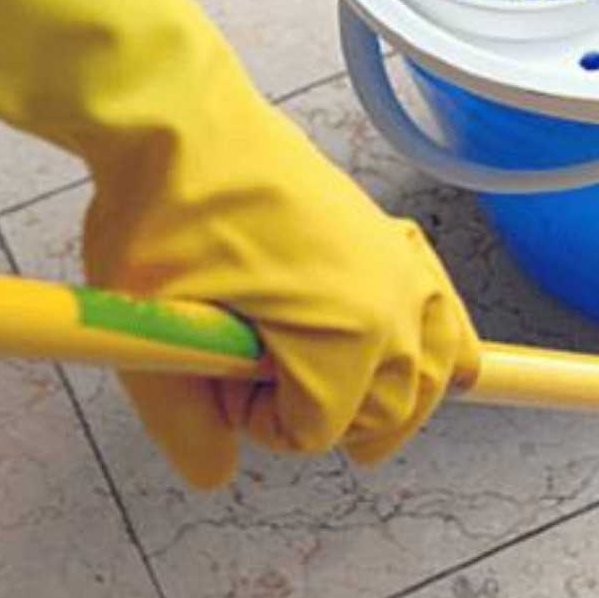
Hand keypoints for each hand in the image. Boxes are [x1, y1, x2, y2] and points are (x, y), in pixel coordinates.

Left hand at [86, 97, 478, 488]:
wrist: (186, 123)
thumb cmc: (168, 221)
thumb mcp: (155, 341)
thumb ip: (185, 426)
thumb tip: (215, 474)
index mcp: (344, 335)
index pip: (318, 432)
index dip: (261, 421)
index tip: (220, 379)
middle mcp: (392, 300)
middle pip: (395, 409)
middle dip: (336, 419)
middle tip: (265, 392)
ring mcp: (400, 260)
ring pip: (443, 361)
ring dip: (407, 391)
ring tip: (354, 398)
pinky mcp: (392, 231)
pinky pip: (443, 302)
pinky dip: (438, 334)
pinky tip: (408, 341)